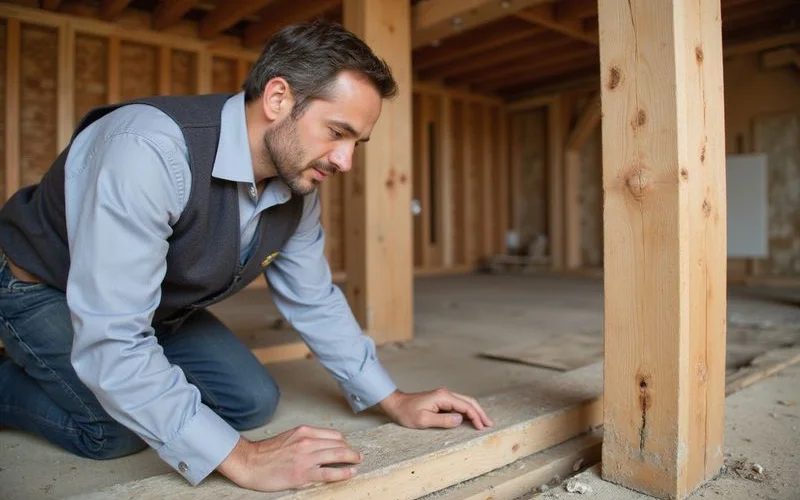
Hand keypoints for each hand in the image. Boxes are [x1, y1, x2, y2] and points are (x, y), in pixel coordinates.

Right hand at [217, 425, 361, 491]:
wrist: (249, 462)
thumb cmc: (267, 452)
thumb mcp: (290, 437)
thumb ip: (306, 439)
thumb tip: (322, 445)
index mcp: (305, 431)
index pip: (334, 434)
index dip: (344, 442)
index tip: (348, 446)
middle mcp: (308, 442)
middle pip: (339, 444)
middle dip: (351, 450)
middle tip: (357, 456)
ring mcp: (306, 458)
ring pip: (338, 455)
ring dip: (352, 459)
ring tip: (358, 462)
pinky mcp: (303, 474)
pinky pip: (330, 473)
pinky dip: (344, 472)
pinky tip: (351, 472)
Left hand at [378, 388, 493, 429]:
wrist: (395, 404)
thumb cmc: (406, 412)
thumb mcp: (423, 420)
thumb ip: (443, 420)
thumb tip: (460, 420)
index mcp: (443, 397)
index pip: (465, 406)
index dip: (476, 416)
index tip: (482, 427)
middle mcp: (445, 393)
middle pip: (469, 401)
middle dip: (480, 412)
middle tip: (489, 424)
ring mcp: (443, 396)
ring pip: (465, 402)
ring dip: (475, 411)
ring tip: (483, 422)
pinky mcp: (441, 400)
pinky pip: (458, 404)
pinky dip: (467, 411)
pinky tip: (470, 418)